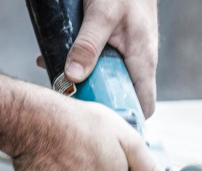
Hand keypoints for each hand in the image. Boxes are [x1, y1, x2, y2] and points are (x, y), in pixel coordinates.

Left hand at [62, 0, 158, 117]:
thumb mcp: (102, 14)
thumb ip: (88, 45)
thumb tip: (73, 76)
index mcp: (143, 60)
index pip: (144, 104)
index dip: (128, 119)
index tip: (104, 125)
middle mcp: (138, 61)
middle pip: (121, 95)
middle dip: (97, 101)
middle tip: (71, 103)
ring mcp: (128, 53)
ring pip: (107, 79)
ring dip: (84, 82)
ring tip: (57, 80)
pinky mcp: (116, 44)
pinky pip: (99, 62)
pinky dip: (79, 64)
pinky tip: (56, 60)